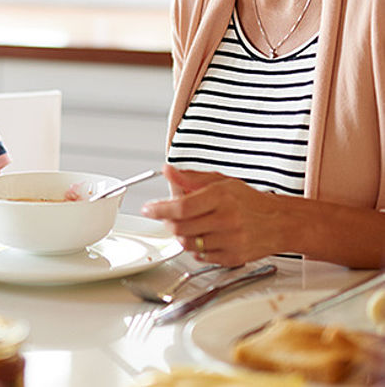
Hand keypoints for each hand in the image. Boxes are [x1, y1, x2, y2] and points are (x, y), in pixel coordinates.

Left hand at [141, 164, 283, 265]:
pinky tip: (202, 236)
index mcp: (221, 197)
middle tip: (166, 216)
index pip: (182, 207)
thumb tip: (167, 171)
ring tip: (186, 225)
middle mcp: (226, 220)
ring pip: (189, 244)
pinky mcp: (233, 258)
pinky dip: (196, 248)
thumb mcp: (220, 181)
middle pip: (182, 227)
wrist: (280, 222)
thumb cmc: (249, 200)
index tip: (148, 209)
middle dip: (168, 222)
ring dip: (180, 235)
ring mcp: (230, 241)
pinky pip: (202, 257)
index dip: (160, 209)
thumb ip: (190, 177)